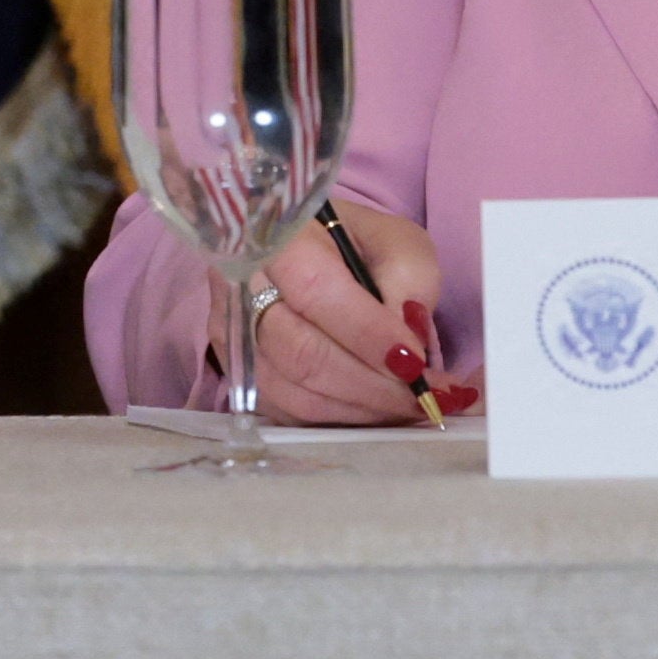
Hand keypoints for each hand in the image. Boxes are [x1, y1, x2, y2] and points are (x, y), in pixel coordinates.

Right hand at [239, 199, 450, 424]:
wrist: (302, 250)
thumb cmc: (352, 244)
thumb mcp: (395, 241)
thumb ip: (410, 279)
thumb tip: (410, 338)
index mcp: (280, 239)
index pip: (315, 291)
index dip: (367, 334)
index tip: (415, 364)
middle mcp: (240, 287)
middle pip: (301, 352)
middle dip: (372, 385)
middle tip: (424, 398)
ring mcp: (233, 334)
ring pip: (293, 391)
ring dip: (360, 408)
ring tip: (408, 406)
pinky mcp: (239, 371)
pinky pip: (287, 412)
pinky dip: (339, 419)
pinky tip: (374, 409)